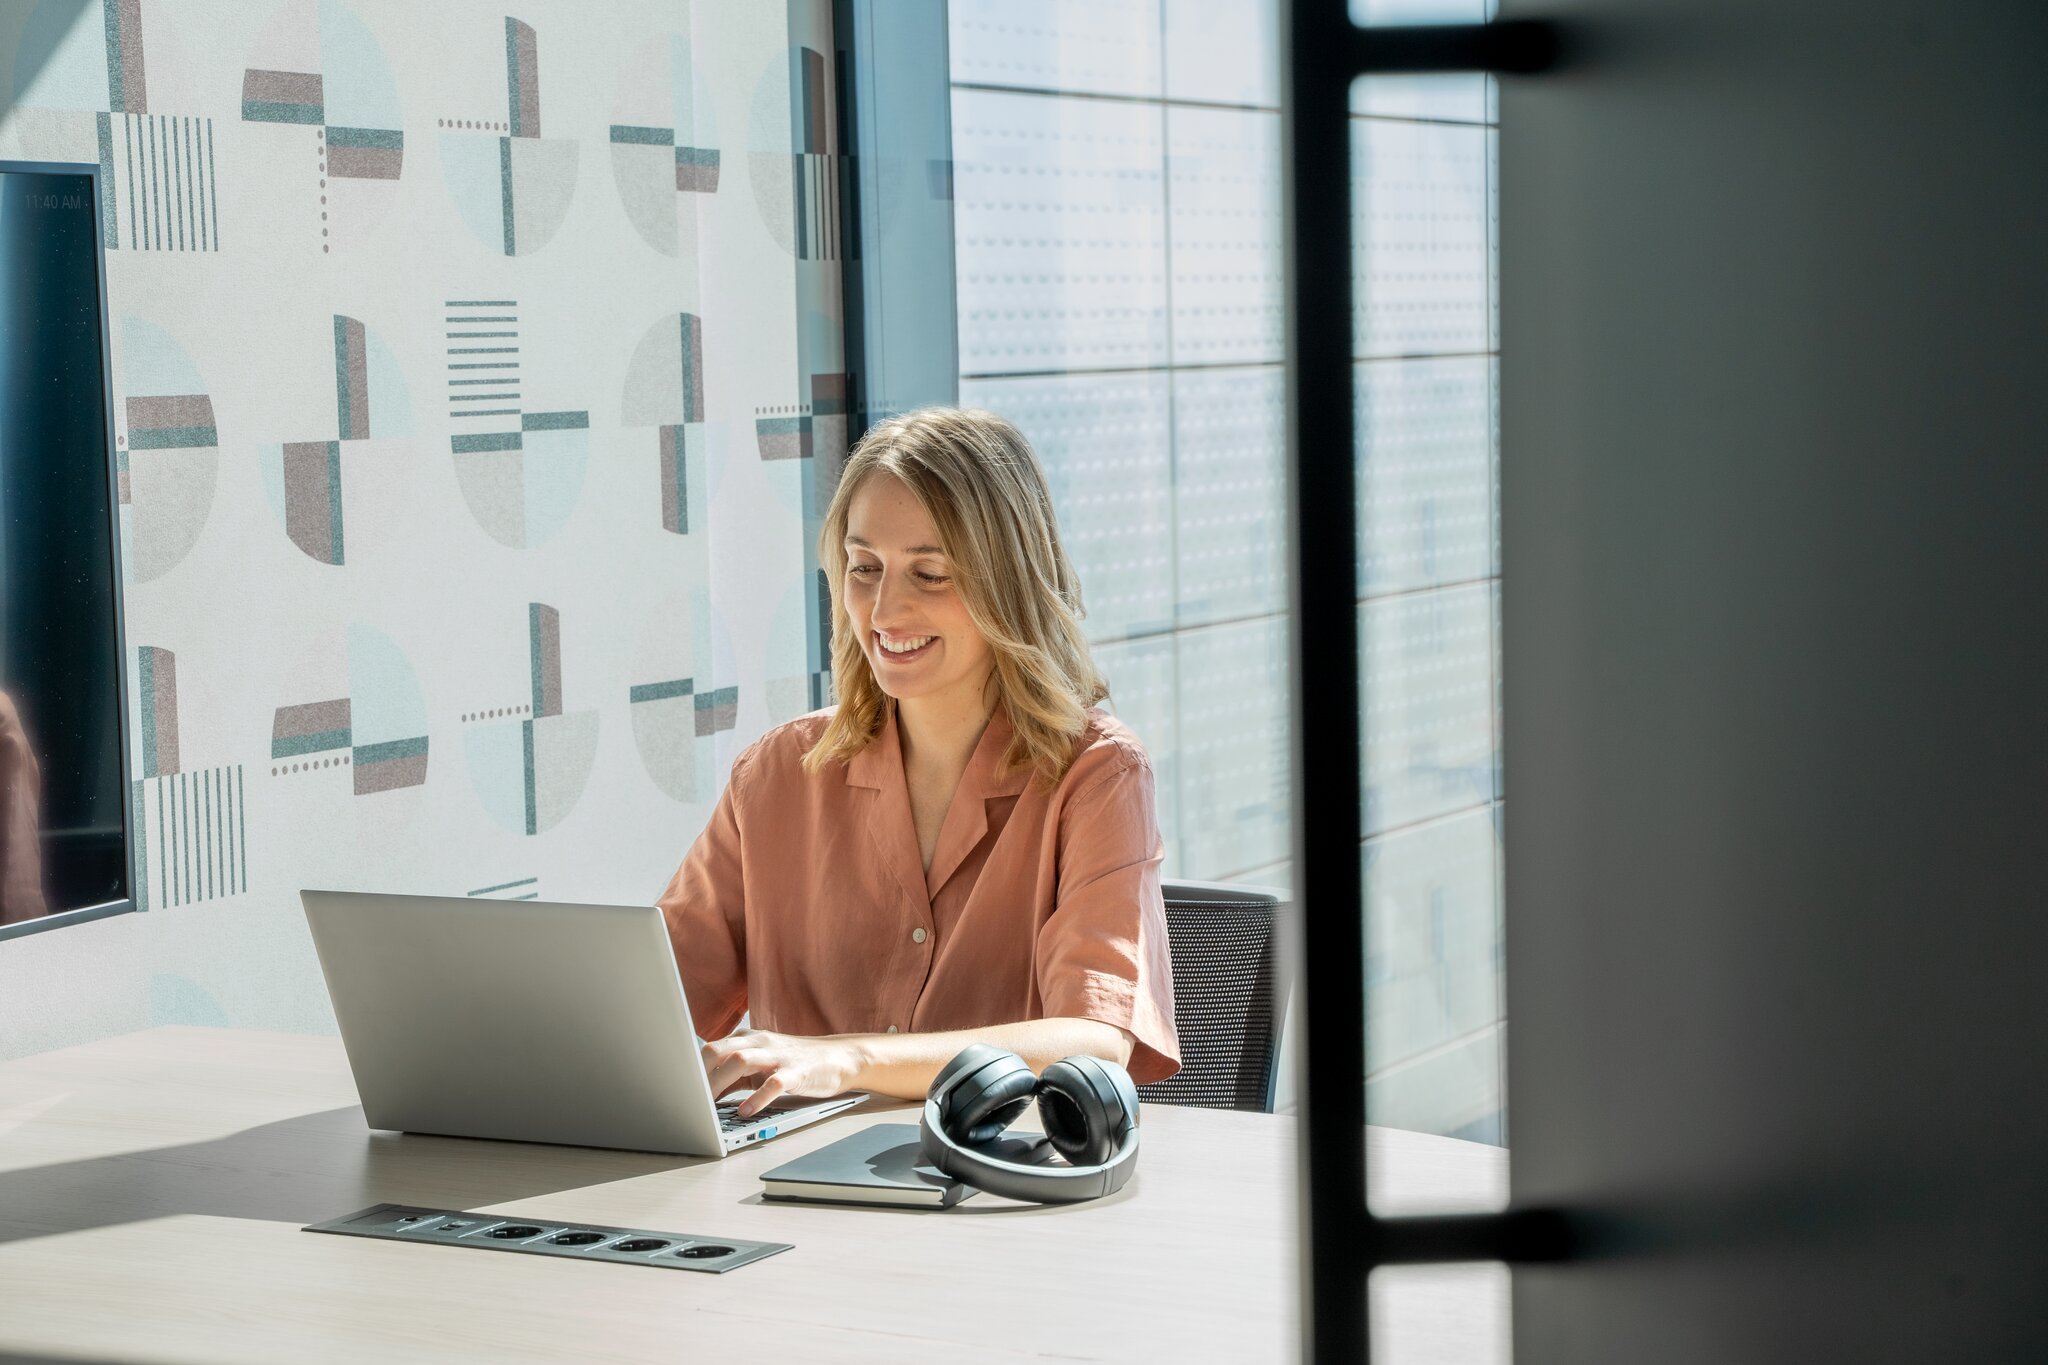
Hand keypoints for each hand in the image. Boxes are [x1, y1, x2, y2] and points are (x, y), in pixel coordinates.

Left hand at [700, 1029, 864, 1117]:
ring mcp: (779, 1056)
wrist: (841, 1058)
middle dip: (699, 1074)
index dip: (690, 1068)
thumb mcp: (762, 1063)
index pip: (710, 1048)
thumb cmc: (797, 1063)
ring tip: (707, 1106)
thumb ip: (735, 1074)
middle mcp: (761, 1042)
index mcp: (749, 1039)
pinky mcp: (798, 1073)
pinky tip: (745, 1112)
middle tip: (687, 1099)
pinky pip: (773, 1083)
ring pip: (741, 1060)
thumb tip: (703, 1093)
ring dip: (719, 1083)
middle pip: (719, 1050)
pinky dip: (757, 1098)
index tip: (677, 1089)